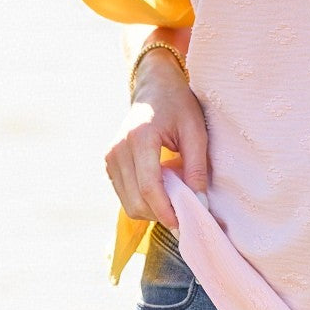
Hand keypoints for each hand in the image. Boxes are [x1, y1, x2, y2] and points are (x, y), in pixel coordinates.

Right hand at [104, 51, 209, 227]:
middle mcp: (119, 148)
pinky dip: (142, 201)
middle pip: (136, 200)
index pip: (149, 187)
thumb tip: (200, 203)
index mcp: (140, 138)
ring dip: (151, 210)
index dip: (166, 210)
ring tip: (174, 200)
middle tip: (184, 214)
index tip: (184, 223)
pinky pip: (124, 195)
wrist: (154, 86)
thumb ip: (197, 167)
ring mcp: (110, 156)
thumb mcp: (195, 131)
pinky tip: (161, 191)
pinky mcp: (109, 162)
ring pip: (128, 202)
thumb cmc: (178, 105)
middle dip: (160, 214)